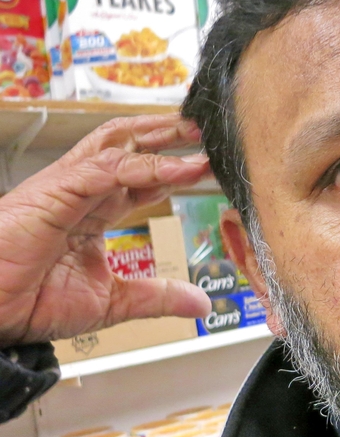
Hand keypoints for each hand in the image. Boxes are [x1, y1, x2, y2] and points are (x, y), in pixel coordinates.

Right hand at [0, 114, 212, 346]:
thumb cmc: (31, 301)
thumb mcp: (114, 301)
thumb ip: (158, 297)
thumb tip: (201, 305)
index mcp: (93, 211)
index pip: (142, 178)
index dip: (177, 170)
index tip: (211, 167)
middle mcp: (81, 191)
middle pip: (129, 147)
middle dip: (168, 136)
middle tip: (207, 131)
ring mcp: (66, 186)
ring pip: (117, 145)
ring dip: (159, 136)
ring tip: (195, 132)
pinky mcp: (55, 190)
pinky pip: (105, 168)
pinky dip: (144, 166)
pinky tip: (178, 168)